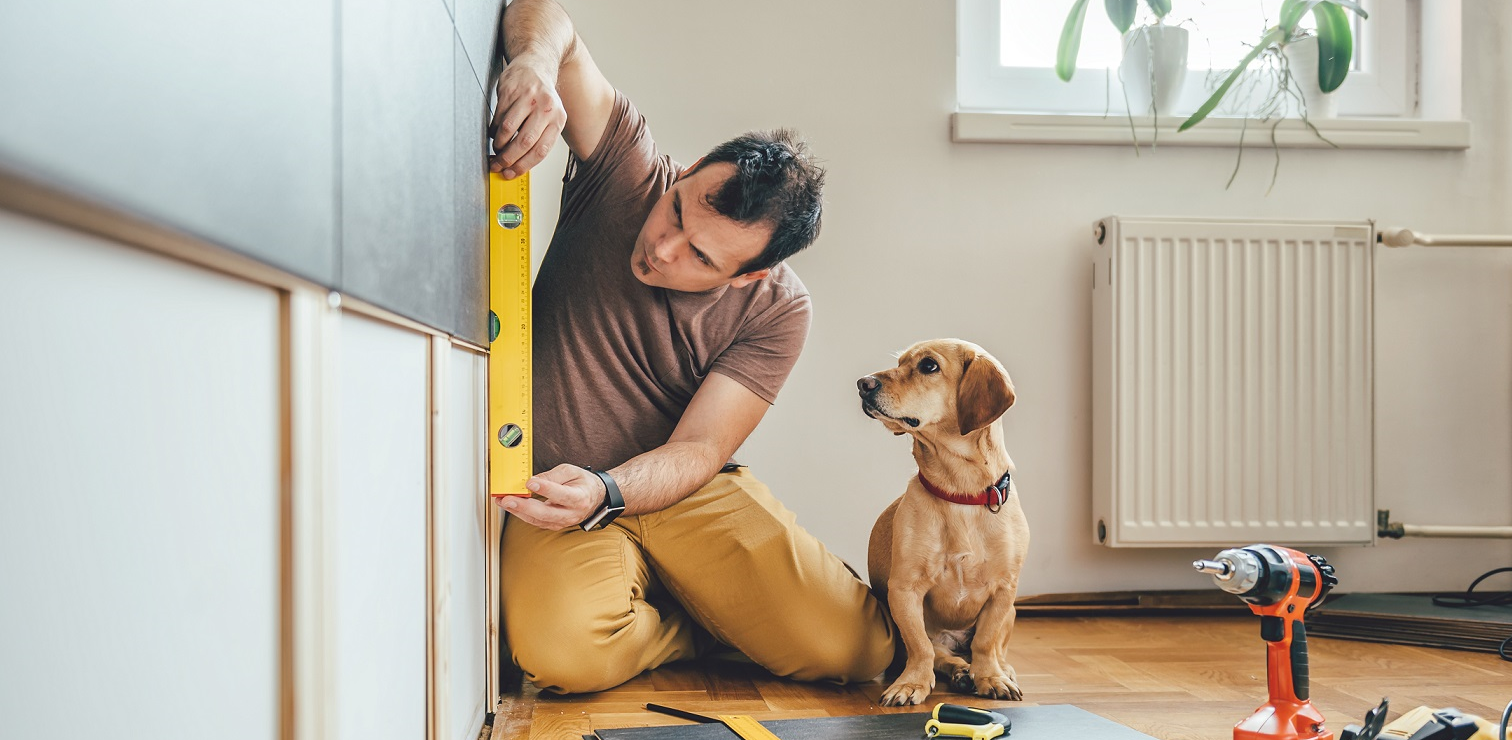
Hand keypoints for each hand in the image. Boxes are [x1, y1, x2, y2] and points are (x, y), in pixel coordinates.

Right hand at [489, 57, 565, 178]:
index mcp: (558, 119)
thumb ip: (539, 138)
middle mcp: (546, 108)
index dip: (523, 166)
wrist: (535, 64)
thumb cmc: (541, 97)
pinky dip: (494, 129)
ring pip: (508, 130)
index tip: (510, 173)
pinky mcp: (511, 90)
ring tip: (497, 148)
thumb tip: (518, 166)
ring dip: (499, 144)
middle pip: (524, 142)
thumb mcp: (549, 117)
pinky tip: (495, 132)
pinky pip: (498, 117)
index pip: (540, 150)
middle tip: (498, 164)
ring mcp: (528, 98)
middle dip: (508, 158)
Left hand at [495, 463, 606, 530]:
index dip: (545, 489)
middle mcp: (571, 513)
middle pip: (545, 513)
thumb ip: (553, 476)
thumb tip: (533, 481)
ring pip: (537, 520)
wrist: (594, 498)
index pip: (561, 494)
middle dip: (524, 506)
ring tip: (503, 501)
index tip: (530, 483)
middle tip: (508, 498)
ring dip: (518, 511)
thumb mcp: (571, 471)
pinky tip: (511, 506)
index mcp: (579, 498)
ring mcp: (562, 522)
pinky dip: (522, 514)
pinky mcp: (554, 525)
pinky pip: (535, 522)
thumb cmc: (582, 483)